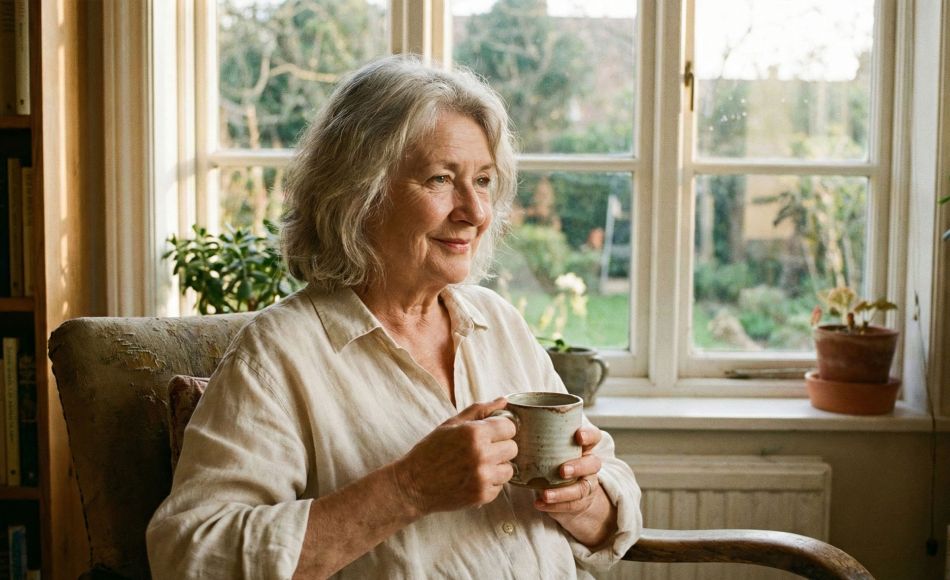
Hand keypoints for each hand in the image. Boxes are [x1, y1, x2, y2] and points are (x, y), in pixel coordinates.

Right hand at [392, 398, 516, 516]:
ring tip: (478, 466)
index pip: (509, 427)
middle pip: (513, 448)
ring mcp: (483, 477)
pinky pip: (500, 487)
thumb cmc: (430, 451)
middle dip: (500, 448)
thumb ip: (479, 410)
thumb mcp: (451, 424)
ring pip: (509, 469)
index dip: (500, 429)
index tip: (491, 434)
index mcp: (474, 433)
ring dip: (497, 467)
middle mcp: (481, 455)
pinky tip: (472, 479)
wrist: (413, 485)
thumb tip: (503, 401)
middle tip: (482, 451)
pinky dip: (489, 484)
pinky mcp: (482, 496)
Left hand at [533, 425, 616, 546]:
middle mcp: (588, 464)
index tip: (577, 435)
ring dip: (564, 492)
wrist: (569, 492)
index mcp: (582, 447)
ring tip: (545, 493)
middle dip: (579, 466)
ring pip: (582, 488)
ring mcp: (586, 484)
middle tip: (562, 470)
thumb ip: (537, 432)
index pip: (594, 437)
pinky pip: (570, 506)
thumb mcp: (549, 446)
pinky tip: (539, 503)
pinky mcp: (579, 502)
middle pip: (593, 463)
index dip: (589, 435)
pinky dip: (554, 506)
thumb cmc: (553, 461)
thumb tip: (507, 411)